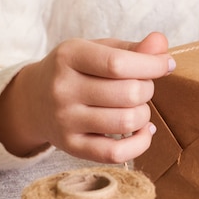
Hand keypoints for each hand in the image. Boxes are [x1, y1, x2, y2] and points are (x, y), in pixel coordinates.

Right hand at [0, 32, 174, 162]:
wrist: (33, 100)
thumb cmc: (76, 71)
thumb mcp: (97, 50)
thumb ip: (132, 49)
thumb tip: (162, 44)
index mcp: (69, 56)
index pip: (118, 64)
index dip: (151, 65)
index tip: (165, 64)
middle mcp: (63, 89)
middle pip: (128, 93)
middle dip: (147, 89)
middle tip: (141, 87)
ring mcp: (65, 121)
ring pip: (127, 122)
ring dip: (144, 115)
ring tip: (136, 107)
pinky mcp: (72, 146)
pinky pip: (116, 153)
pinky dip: (140, 143)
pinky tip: (141, 131)